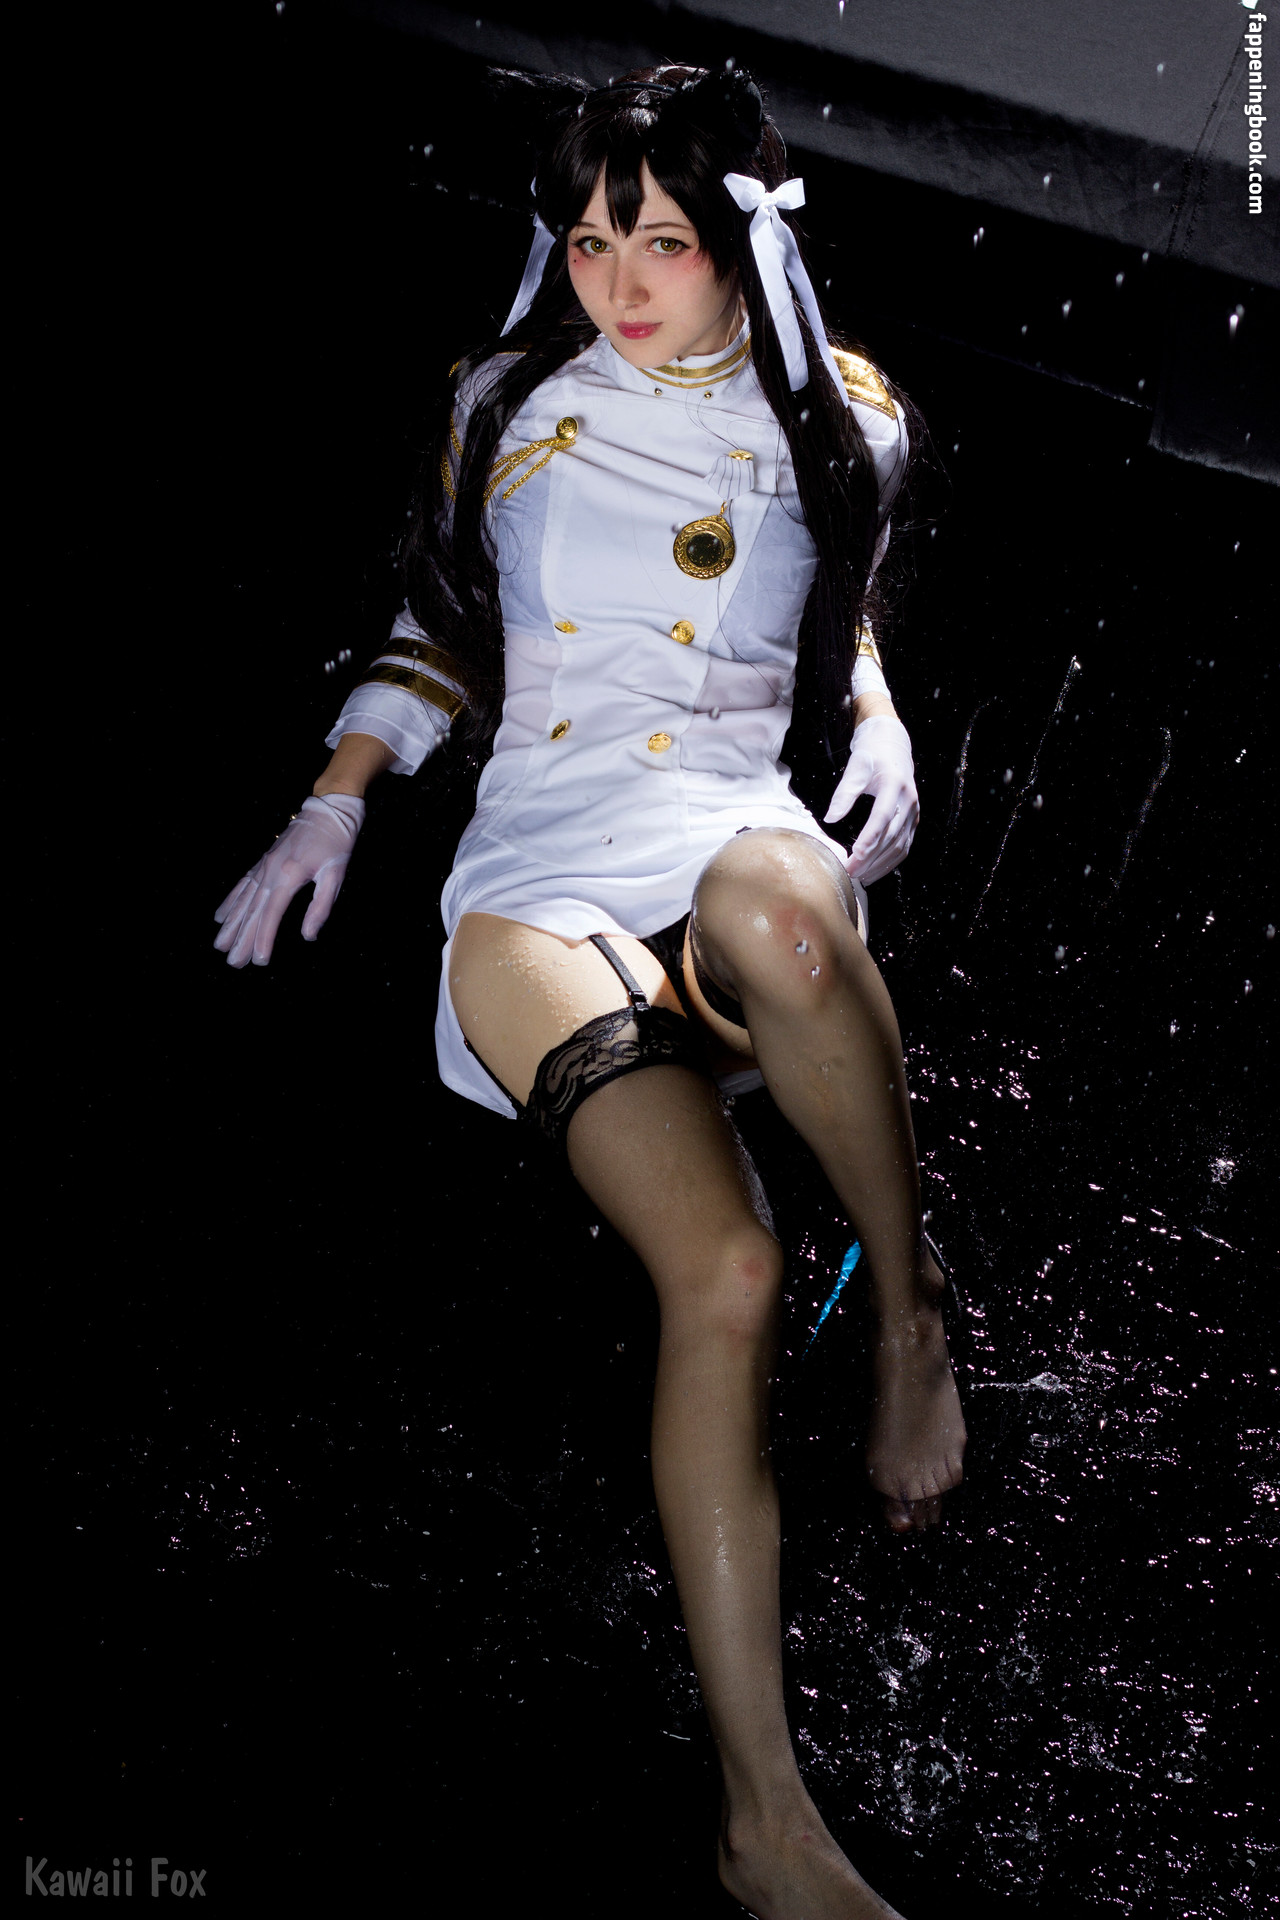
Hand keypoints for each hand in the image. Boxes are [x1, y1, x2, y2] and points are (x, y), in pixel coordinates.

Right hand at [213, 793, 365, 967]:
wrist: (329, 810)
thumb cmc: (337, 843)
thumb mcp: (336, 876)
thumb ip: (320, 907)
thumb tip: (308, 936)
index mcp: (289, 875)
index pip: (272, 914)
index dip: (264, 939)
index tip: (258, 961)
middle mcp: (270, 871)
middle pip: (253, 911)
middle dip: (242, 939)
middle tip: (234, 963)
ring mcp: (263, 866)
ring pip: (243, 900)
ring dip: (231, 924)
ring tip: (219, 946)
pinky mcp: (263, 862)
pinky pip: (242, 885)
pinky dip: (230, 901)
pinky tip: (220, 917)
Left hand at [824, 713, 917, 883]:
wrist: (892, 745)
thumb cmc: (871, 756)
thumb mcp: (855, 769)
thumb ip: (844, 794)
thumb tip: (830, 819)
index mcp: (895, 786)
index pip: (882, 818)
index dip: (869, 839)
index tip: (855, 856)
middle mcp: (909, 801)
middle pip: (891, 836)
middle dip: (870, 858)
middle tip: (850, 873)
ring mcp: (914, 812)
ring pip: (900, 846)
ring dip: (880, 865)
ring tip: (860, 877)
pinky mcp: (913, 820)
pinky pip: (904, 846)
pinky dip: (890, 862)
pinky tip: (874, 871)